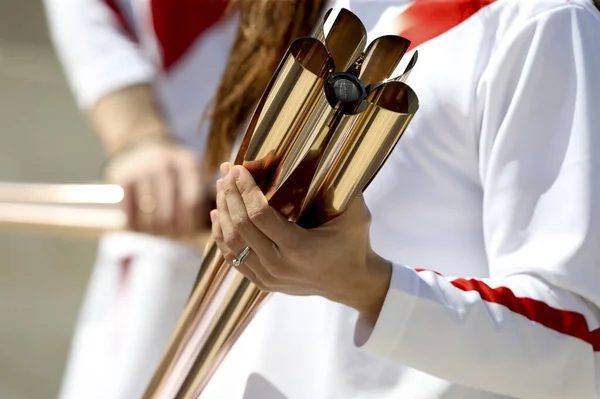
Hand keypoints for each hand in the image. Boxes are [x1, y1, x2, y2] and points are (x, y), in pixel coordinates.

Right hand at [105, 139, 208, 237]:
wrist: (140, 145)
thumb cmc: (173, 171)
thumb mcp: (191, 174)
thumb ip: (203, 197)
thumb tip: (214, 227)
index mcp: (186, 163)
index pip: (191, 202)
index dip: (190, 224)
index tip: (189, 235)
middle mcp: (163, 163)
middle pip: (168, 212)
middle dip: (172, 231)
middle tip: (174, 237)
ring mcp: (139, 169)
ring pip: (148, 216)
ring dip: (154, 231)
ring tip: (159, 233)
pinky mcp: (120, 177)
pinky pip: (129, 213)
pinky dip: (136, 226)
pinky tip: (142, 227)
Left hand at [211, 163, 391, 322]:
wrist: (352, 284)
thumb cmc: (354, 243)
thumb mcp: (355, 213)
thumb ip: (339, 186)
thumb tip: (319, 151)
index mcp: (298, 247)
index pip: (259, 214)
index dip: (245, 189)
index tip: (239, 168)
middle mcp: (278, 266)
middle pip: (241, 226)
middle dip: (230, 194)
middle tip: (227, 171)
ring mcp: (268, 277)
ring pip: (232, 243)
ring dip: (224, 212)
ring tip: (222, 187)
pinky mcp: (263, 282)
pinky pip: (233, 258)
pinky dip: (222, 235)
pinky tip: (219, 214)